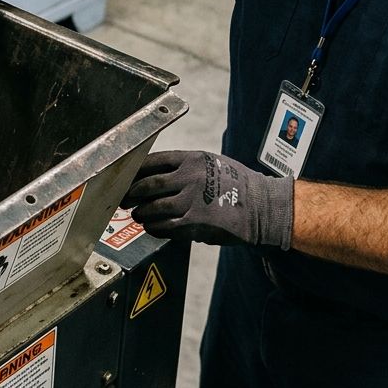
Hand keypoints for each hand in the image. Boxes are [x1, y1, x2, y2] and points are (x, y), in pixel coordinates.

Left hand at [121, 150, 293, 248]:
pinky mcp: (196, 223)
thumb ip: (183, 168)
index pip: (152, 162)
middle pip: (148, 185)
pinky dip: (155, 228)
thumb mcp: (210, 164)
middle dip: (131, 194)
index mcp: (192, 159)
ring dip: (142, 213)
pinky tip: (152, 227)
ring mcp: (192, 201)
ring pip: (154, 208)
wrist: (263, 206)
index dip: (134, 172)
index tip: (124, 178)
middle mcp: (190, 177)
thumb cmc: (236, 184)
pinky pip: (166, 227)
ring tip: (138, 214)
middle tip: (124, 199)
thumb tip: (153, 176)